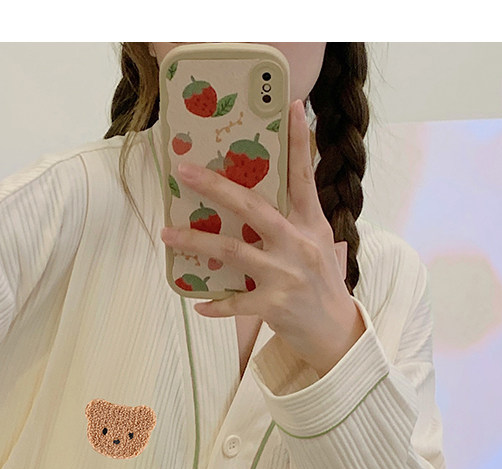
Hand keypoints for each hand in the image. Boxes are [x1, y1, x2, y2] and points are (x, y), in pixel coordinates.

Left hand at [159, 99, 364, 375]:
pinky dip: (214, 303)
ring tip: (167, 232)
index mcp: (310, 223)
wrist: (334, 328)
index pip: (304, 176)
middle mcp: (298, 244)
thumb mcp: (316, 240)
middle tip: (183, 171)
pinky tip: (197, 302)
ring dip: (195, 240)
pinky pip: (234, 302)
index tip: (293, 107)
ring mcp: (284, 275)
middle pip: (252, 208)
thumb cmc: (318, 280)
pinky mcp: (273, 305)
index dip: (299, 142)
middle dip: (215, 187)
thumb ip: (294, 215)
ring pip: (231, 251)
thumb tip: (256, 190)